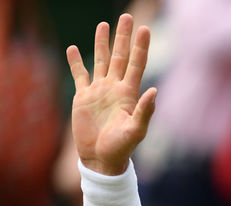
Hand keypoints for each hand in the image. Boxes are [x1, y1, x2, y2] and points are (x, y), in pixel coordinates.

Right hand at [66, 14, 155, 175]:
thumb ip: (145, 111)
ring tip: (104, 25)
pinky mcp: (84, 97)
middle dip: (123, 37)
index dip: (141, 47)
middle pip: (121, 57)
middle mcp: (115, 88)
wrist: (101, 159)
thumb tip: (154, 90)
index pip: (137, 64)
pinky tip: (74, 49)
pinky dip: (76, 62)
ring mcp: (99, 91)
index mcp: (129, 94)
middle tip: (127, 17)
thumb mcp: (136, 131)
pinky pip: (80, 75)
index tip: (145, 29)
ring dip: (102, 44)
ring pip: (101, 61)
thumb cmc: (121, 148)